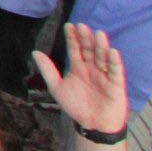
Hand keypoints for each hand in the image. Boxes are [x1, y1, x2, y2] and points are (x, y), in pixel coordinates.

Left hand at [32, 22, 129, 136]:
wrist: (93, 125)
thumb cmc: (77, 105)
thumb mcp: (58, 87)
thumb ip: (47, 70)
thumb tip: (35, 52)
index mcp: (78, 67)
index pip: (75, 49)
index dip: (72, 38)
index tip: (69, 25)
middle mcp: (92, 68)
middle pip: (89, 50)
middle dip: (86, 39)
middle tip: (82, 26)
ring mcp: (104, 75)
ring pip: (103, 58)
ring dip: (101, 46)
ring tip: (98, 34)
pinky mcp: (116, 85)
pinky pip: (116, 72)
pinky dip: (114, 62)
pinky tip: (113, 52)